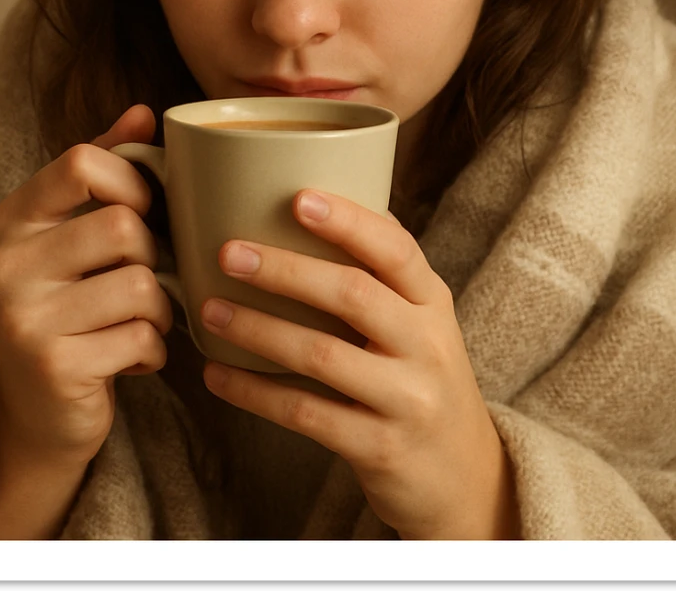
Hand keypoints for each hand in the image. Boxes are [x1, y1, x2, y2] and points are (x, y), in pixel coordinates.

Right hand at [0, 104, 172, 466]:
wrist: (38, 410)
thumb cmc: (75, 303)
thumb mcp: (77, 233)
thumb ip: (108, 170)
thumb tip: (144, 111)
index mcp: (14, 218)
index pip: (82, 162)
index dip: (134, 181)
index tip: (144, 209)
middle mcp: (7, 263)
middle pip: (123, 227)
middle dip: (154, 257)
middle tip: (144, 279)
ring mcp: (24, 317)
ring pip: (142, 286)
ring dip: (160, 310)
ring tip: (141, 321)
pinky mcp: (51, 366)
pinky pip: (142, 338)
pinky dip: (154, 350)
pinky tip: (131, 357)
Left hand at [197, 190, 518, 539]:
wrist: (465, 478)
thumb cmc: (424, 380)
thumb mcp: (423, 324)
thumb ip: (384, 277)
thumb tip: (320, 206)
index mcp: (433, 304)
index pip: (396, 250)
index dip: (349, 221)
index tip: (298, 198)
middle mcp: (428, 346)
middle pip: (353, 295)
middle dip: (285, 270)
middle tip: (229, 253)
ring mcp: (407, 399)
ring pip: (322, 355)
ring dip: (259, 329)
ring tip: (210, 310)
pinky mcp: (380, 448)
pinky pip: (306, 413)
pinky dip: (256, 392)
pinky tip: (218, 375)